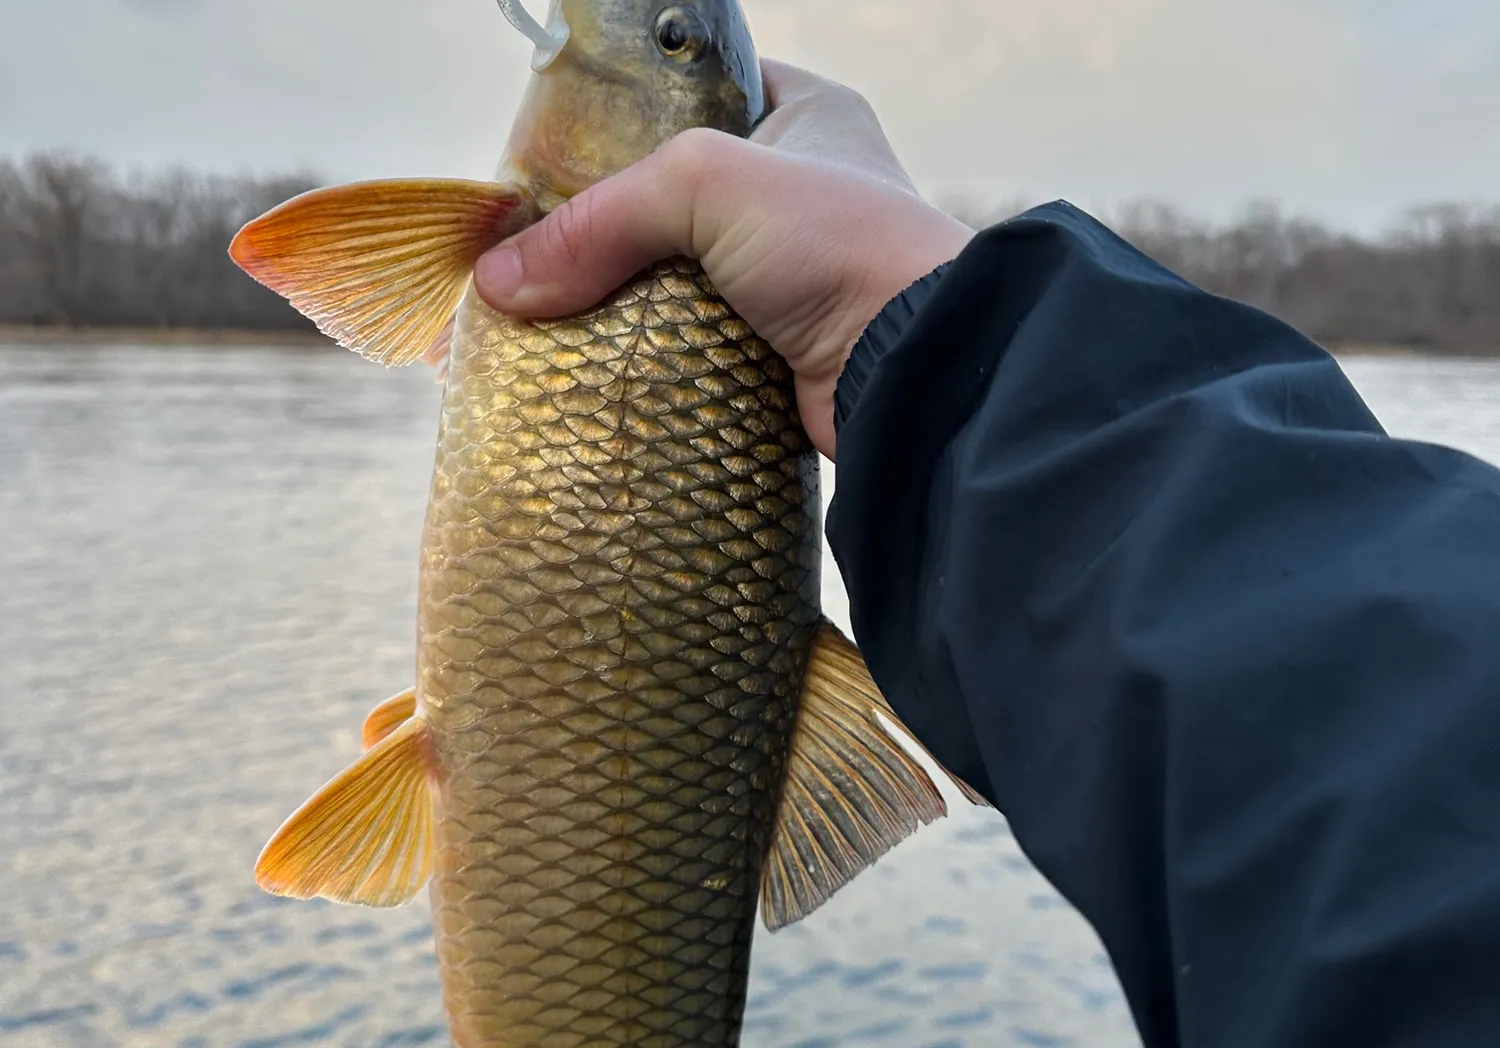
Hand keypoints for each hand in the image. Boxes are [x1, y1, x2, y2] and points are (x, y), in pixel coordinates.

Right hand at [453, 60, 973, 460]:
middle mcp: (800, 189)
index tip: (551, 156)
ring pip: (674, 276)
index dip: (618, 120)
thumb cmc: (839, 244)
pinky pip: (690, 341)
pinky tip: (593, 359)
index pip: (691, 95)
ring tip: (545, 307)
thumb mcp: (709, 186)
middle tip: (535, 245)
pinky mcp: (774, 347)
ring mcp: (790, 274)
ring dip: (620, 298)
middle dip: (606, 226)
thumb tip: (499, 281)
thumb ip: (602, 218)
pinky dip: (646, 352)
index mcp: (803, 114)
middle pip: (669, 198)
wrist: (914, 372)